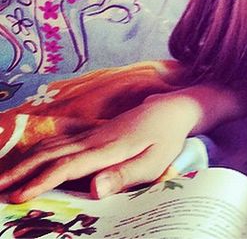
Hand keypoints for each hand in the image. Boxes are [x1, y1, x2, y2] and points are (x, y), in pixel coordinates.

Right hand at [0, 92, 198, 202]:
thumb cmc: (164, 139)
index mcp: (107, 150)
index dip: (41, 181)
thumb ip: (124, 176)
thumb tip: (95, 189)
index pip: (68, 166)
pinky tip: (27, 161)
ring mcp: (91, 134)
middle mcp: (93, 140)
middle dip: (19, 172)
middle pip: (49, 155)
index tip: (17, 197)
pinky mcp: (92, 133)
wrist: (170, 110)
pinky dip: (38, 152)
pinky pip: (59, 142)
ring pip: (51, 146)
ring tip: (1, 179)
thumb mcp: (153, 162)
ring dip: (24, 162)